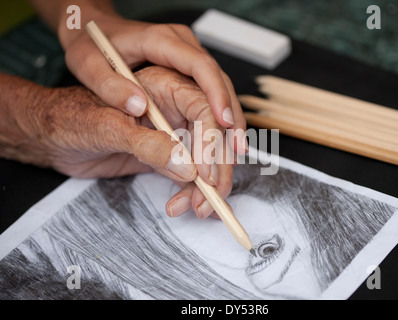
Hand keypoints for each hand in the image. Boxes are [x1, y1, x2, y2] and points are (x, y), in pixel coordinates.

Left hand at [9, 67, 232, 219]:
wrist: (53, 136)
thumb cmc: (71, 117)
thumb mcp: (105, 126)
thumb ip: (146, 143)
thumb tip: (186, 165)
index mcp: (163, 82)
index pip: (203, 101)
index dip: (216, 133)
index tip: (213, 168)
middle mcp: (175, 104)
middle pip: (215, 131)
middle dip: (219, 165)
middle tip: (213, 195)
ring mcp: (174, 129)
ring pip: (208, 154)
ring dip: (209, 182)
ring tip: (197, 207)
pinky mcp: (169, 151)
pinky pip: (192, 169)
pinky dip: (193, 189)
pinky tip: (184, 203)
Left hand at [60, 13, 247, 154]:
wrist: (91, 31)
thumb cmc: (90, 44)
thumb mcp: (87, 63)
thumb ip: (110, 86)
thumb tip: (139, 106)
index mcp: (163, 41)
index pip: (201, 66)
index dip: (217, 95)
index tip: (224, 123)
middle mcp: (183, 50)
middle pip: (220, 84)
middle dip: (231, 120)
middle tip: (236, 150)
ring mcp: (188, 64)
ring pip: (221, 95)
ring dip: (229, 129)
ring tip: (232, 159)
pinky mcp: (186, 78)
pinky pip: (209, 103)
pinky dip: (216, 128)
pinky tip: (220, 152)